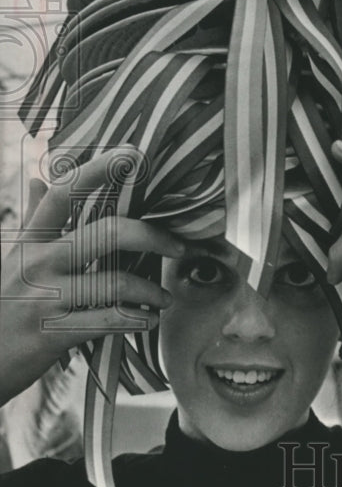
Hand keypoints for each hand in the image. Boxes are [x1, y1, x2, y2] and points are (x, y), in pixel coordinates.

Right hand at [0, 147, 184, 405]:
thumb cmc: (2, 303)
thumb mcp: (12, 257)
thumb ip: (31, 218)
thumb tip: (36, 179)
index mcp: (31, 238)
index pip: (64, 192)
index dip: (99, 169)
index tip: (133, 154)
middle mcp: (37, 261)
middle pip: (105, 233)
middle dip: (152, 236)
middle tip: (179, 247)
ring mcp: (44, 297)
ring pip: (114, 282)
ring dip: (150, 290)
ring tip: (164, 298)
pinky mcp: (52, 332)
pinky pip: (108, 320)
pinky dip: (136, 319)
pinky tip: (148, 320)